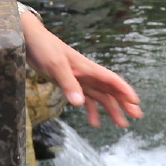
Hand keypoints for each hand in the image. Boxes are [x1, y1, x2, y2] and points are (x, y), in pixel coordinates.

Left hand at [21, 10, 140, 128]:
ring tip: (121, 124)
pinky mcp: (70, 84)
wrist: (30, 40)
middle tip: (136, 116)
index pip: (111, 80)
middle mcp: (87, 74)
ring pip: (100, 96)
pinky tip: (94, 122)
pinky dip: (91, 110)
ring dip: (111, 109)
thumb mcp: (55, 66)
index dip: (124, 90)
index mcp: (88, 68)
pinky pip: (85, 98)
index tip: (135, 102)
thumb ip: (68, 84)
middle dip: (124, 103)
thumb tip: (79, 103)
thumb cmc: (44, 48)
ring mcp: (79, 79)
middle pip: (110, 90)